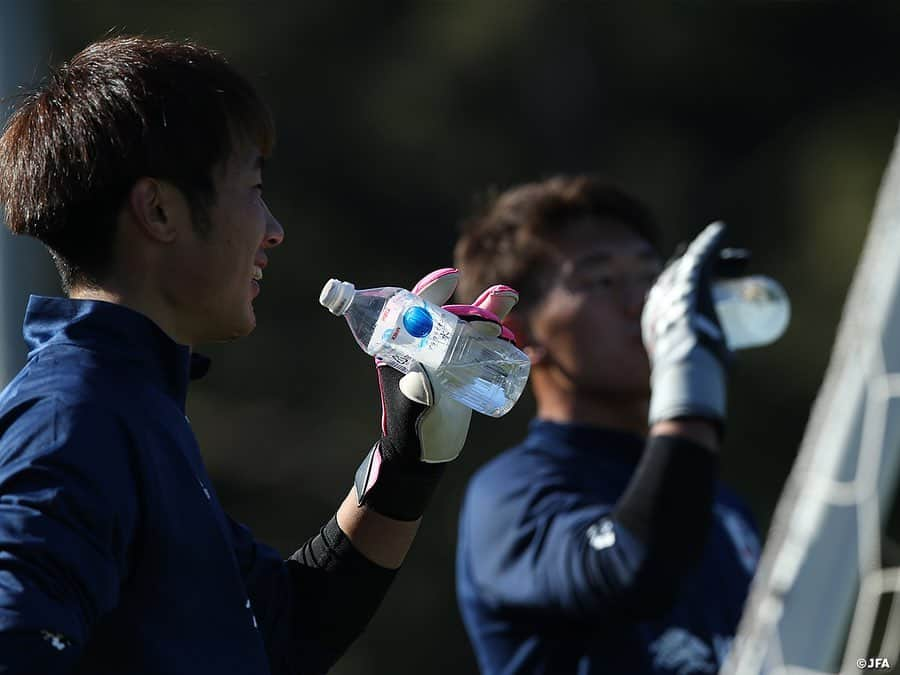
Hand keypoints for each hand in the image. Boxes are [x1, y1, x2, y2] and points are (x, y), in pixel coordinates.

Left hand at [355, 268, 518, 519]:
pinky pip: (478, 347)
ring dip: (490, 316)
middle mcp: (422, 348)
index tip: (453, 277)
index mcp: (402, 347)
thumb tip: (433, 364)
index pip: (416, 308)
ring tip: (508, 306)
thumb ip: (426, 384)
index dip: (434, 289)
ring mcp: (442, 359)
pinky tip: (509, 334)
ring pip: (468, 329)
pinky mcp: (459, 372)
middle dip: (475, 305)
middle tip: (499, 302)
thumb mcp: (417, 403)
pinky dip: (494, 336)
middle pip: (450, 315)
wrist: (423, 455)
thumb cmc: (411, 427)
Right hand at [641, 222, 729, 427]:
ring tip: (742, 261)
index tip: (718, 292)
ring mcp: (672, 289)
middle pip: (684, 276)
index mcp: (655, 319)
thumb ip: (707, 367)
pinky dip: (712, 242)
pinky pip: (699, 254)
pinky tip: (721, 231)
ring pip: (694, 264)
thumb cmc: (692, 375)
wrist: (687, 365)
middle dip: (710, 271)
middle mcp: (658, 299)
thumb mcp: (695, 369)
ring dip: (718, 258)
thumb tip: (727, 366)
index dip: (693, 288)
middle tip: (735, 276)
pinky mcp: (689, 280)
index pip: (673, 295)